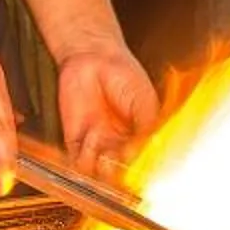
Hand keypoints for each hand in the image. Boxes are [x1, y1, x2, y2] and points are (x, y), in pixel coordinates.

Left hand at [54, 35, 158, 177]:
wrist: (92, 57)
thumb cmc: (122, 73)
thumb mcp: (145, 100)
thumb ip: (148, 127)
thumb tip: (154, 149)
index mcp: (140, 137)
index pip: (143, 162)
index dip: (143, 168)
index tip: (143, 164)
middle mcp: (119, 144)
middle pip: (121, 172)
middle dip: (122, 172)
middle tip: (123, 160)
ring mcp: (98, 144)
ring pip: (100, 172)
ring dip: (103, 168)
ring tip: (106, 152)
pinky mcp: (76, 140)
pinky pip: (78, 161)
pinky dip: (83, 159)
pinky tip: (91, 139)